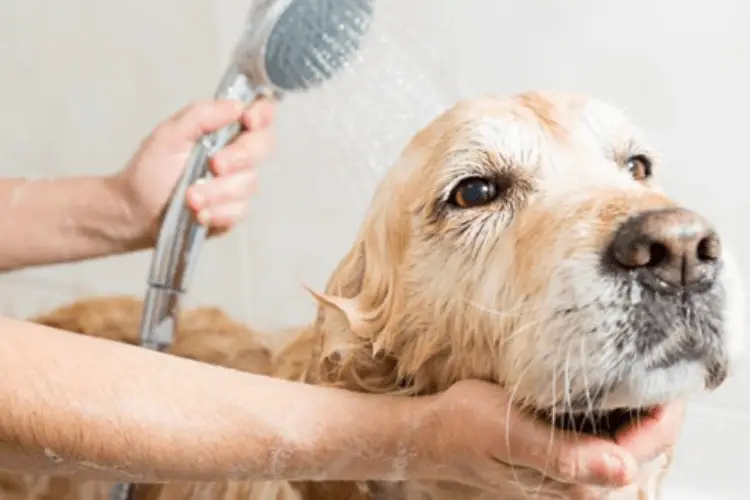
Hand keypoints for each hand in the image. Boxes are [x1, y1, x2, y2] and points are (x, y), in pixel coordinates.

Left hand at [110, 98, 275, 240]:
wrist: (137, 211)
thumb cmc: (151, 169)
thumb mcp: (169, 135)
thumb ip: (201, 115)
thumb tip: (236, 105)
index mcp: (225, 128)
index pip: (260, 114)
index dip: (262, 114)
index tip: (248, 121)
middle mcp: (238, 153)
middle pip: (263, 146)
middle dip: (239, 157)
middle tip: (214, 165)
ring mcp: (238, 183)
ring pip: (248, 183)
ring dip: (217, 192)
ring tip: (189, 198)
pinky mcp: (234, 211)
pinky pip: (240, 210)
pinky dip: (218, 212)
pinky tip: (199, 214)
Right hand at [413, 380, 685, 494]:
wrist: (432, 434)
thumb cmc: (465, 428)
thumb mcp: (511, 432)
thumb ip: (565, 454)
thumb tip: (623, 470)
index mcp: (574, 480)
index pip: (645, 448)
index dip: (665, 413)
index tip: (674, 373)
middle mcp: (579, 484)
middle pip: (643, 448)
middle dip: (656, 410)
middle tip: (662, 364)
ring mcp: (571, 472)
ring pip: (627, 442)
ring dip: (639, 411)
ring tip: (644, 372)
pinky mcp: (561, 458)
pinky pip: (606, 438)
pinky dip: (617, 413)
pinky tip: (612, 389)